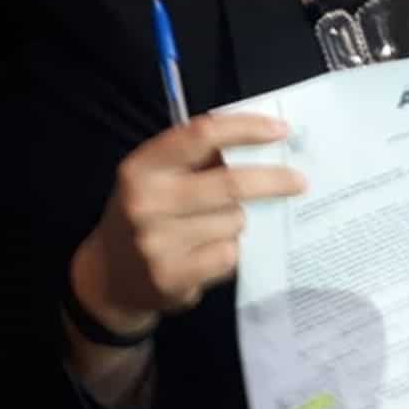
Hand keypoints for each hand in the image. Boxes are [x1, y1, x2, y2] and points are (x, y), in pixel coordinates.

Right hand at [72, 113, 305, 335]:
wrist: (110, 279)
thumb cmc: (145, 216)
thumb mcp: (155, 179)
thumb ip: (196, 160)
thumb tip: (264, 145)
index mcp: (141, 167)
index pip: (200, 135)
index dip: (244, 128)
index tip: (281, 130)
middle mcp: (145, 201)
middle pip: (230, 183)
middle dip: (272, 180)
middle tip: (299, 181)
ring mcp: (157, 242)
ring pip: (234, 221)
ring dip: (238, 222)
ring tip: (213, 229)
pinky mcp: (172, 276)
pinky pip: (228, 254)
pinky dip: (229, 251)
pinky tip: (207, 254)